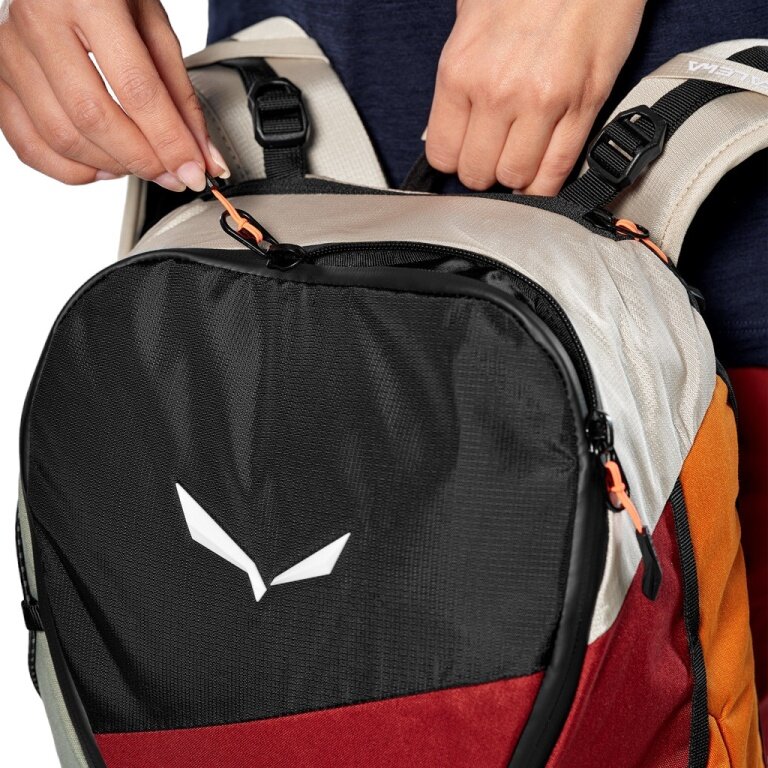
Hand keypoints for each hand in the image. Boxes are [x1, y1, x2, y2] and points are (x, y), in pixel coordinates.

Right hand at [0, 0, 227, 189]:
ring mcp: (11, 51)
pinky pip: (28, 144)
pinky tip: (101, 165)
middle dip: (142, 159)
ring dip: (111, 166)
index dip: (170, 141)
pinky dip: (71, 169)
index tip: (193, 170)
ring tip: (140, 163)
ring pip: (62, 136)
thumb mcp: (153, 27)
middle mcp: (39, 22)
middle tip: (173, 173)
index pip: (136, 89)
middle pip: (94, 118)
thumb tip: (201, 156)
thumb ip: (180, 95)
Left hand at [426, 0, 644, 194]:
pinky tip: (543, 174)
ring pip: (516, 179)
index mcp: (460, 71)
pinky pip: (559, 169)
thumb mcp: (470, 17)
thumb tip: (452, 117)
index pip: (442, 154)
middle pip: (477, 174)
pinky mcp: (583, 105)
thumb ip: (459, 73)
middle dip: (484, 173)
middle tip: (493, 158)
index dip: (454, 160)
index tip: (464, 154)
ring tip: (519, 160)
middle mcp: (497, 92)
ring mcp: (542, 103)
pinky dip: (548, 183)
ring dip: (516, 178)